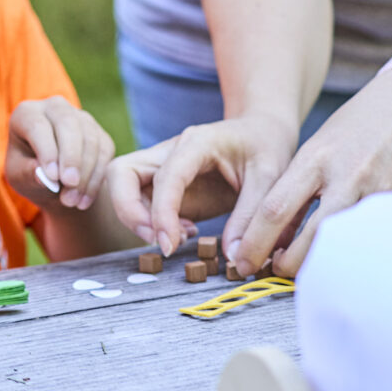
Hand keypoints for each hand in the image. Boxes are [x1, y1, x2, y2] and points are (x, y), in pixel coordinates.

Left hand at [6, 97, 113, 212]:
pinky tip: (85, 200)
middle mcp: (54, 107)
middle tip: (69, 183)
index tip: (52, 176)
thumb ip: (28, 173)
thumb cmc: (28, 173)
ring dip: (85, 172)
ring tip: (73, 201)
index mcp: (26, 113)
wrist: (53, 181)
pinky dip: (96, 177)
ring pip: (89, 138)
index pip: (37, 126)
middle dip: (71, 156)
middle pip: (67, 123)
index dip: (46, 150)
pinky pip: (104, 151)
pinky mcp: (99, 132)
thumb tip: (44, 176)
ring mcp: (80, 117)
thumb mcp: (20, 176)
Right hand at [106, 114, 290, 258]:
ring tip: (177, 238)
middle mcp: (170, 151)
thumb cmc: (266, 148)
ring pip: (123, 188)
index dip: (161, 212)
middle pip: (121, 174)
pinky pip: (142, 204)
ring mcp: (163, 167)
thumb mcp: (270, 179)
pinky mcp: (166, 186)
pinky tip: (186, 232)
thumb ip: (250, 217)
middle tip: (158, 241)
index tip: (169, 245)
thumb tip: (232, 257)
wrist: (262, 133)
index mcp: (196, 142)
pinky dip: (154, 224)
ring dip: (138, 219)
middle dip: (128, 211)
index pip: (164, 176)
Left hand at [226, 69, 391, 276]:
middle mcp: (345, 178)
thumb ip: (296, 189)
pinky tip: (341, 259)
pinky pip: (372, 240)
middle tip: (273, 271)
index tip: (243, 260)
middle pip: (309, 236)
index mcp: (314, 160)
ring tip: (304, 269)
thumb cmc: (354, 129)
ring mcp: (377, 193)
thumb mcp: (315, 149)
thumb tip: (274, 236)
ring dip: (319, 264)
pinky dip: (352, 254)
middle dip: (286, 264)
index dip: (256, 242)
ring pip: (343, 244)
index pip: (275, 209)